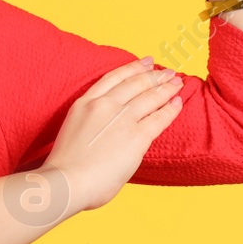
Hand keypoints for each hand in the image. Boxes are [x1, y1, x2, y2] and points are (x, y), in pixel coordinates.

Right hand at [43, 57, 184, 210]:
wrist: (66, 181)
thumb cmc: (65, 166)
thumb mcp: (74, 130)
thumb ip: (92, 124)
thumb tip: (108, 132)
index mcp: (85, 103)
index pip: (114, 78)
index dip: (132, 68)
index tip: (146, 62)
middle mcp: (105, 105)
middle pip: (135, 83)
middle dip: (154, 75)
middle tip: (167, 71)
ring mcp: (122, 119)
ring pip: (150, 96)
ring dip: (166, 88)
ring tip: (177, 82)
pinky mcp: (137, 136)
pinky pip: (159, 118)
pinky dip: (171, 109)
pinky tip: (177, 103)